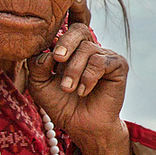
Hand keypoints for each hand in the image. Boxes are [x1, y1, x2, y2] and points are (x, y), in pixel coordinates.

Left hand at [25, 23, 133, 154]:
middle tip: (57, 60)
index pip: (68, 27)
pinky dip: (88, 77)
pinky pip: (100, 62)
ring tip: (68, 89)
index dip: (62, 30)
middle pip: (79, 30)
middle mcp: (90, 49)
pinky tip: (83, 91)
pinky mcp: (118, 65)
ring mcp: (105, 56)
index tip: (58, 41)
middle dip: (65, 43)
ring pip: (87, 49)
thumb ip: (37, 65)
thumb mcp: (40, 84)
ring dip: (74, 70)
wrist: (82, 127)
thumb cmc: (62, 105)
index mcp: (72, 49)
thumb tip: (48, 52)